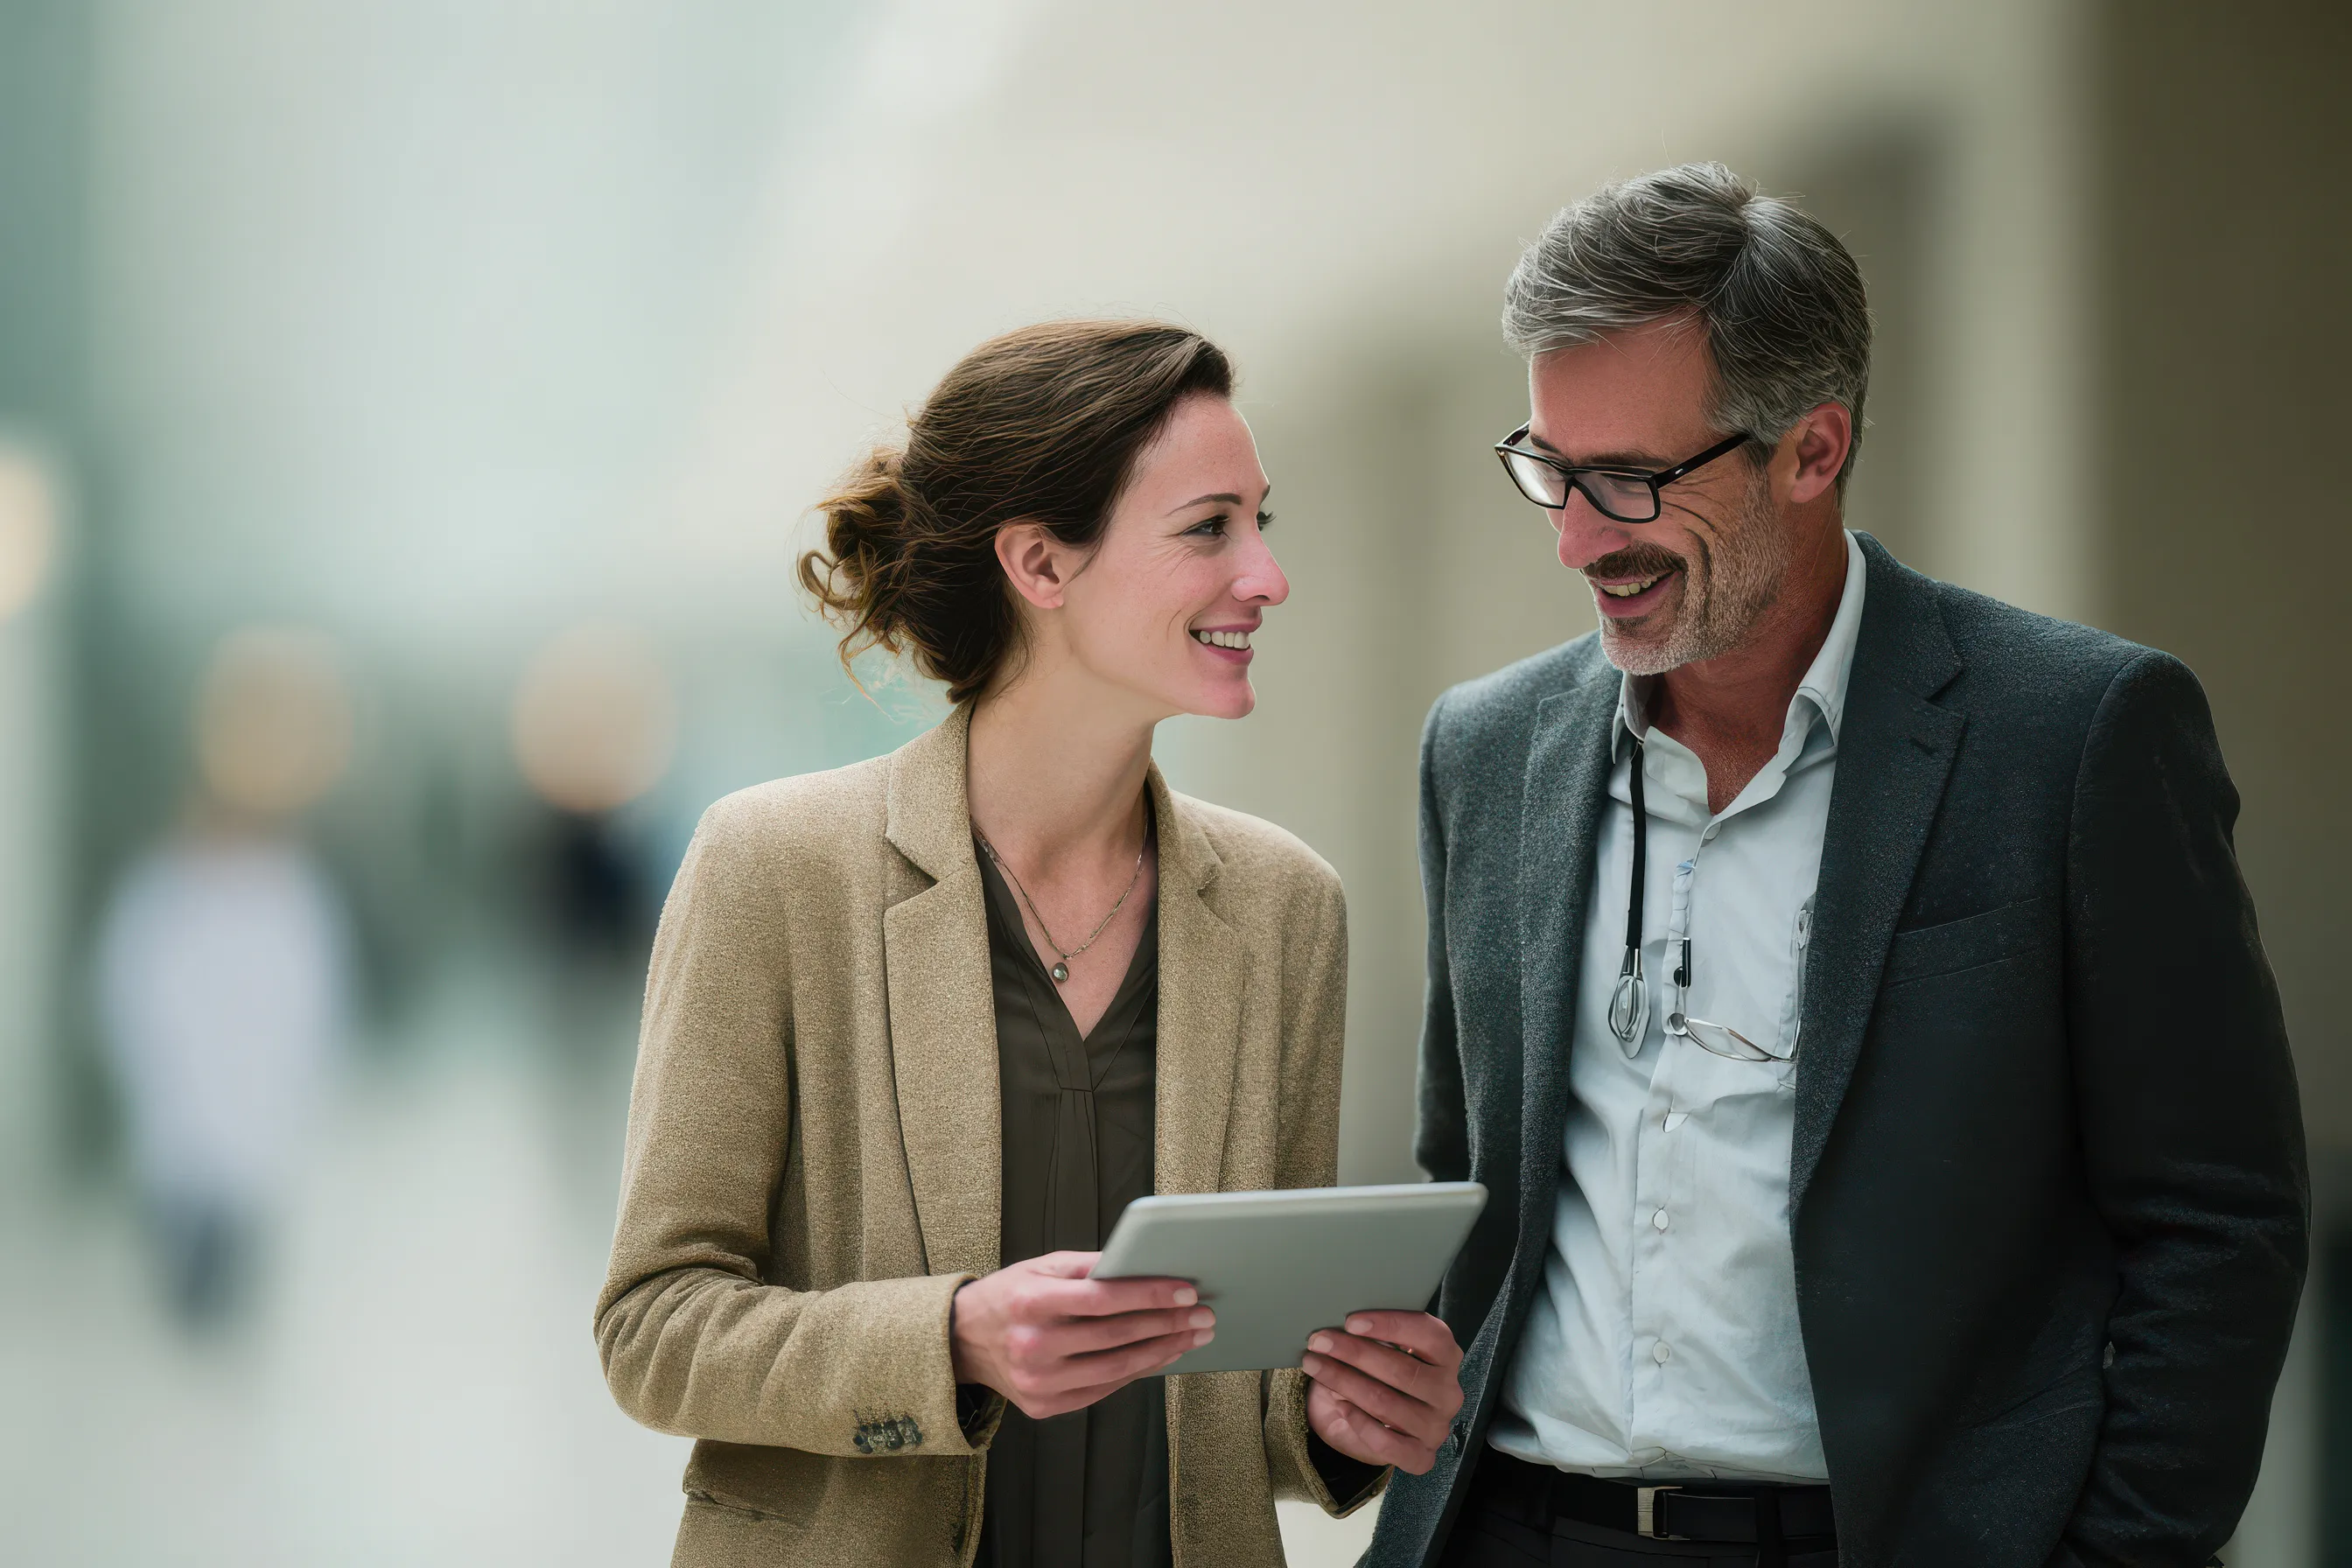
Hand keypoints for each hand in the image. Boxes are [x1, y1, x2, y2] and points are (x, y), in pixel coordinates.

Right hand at [950, 1251, 1213, 1419]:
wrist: (964, 1340)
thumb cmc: (1011, 1295)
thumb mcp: (1042, 1267)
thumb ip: (1090, 1266)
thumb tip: (1144, 1263)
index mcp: (1030, 1302)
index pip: (1102, 1299)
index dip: (1149, 1295)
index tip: (1186, 1290)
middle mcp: (1032, 1346)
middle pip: (1116, 1337)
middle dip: (1167, 1324)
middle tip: (1203, 1314)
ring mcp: (1037, 1383)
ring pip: (1116, 1369)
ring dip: (1162, 1351)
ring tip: (1192, 1336)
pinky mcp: (1044, 1406)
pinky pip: (1103, 1389)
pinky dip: (1137, 1372)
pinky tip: (1161, 1354)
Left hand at [1301, 1310, 1463, 1474]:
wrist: (1359, 1425)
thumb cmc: (1369, 1375)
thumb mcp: (1371, 1350)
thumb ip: (1370, 1338)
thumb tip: (1340, 1329)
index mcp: (1446, 1357)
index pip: (1431, 1335)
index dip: (1391, 1325)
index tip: (1351, 1321)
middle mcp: (1448, 1393)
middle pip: (1404, 1370)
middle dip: (1355, 1352)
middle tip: (1320, 1341)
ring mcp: (1436, 1428)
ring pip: (1387, 1403)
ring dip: (1345, 1382)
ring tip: (1315, 1366)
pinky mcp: (1420, 1457)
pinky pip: (1386, 1442)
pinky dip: (1359, 1421)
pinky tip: (1339, 1405)